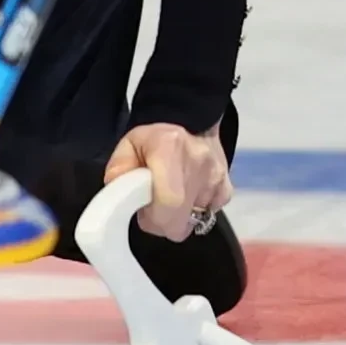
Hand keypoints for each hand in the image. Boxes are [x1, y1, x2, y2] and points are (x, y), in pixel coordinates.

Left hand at [103, 120, 230, 242]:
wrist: (190, 120)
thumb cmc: (154, 137)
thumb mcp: (128, 146)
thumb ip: (119, 172)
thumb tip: (119, 198)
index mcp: (169, 149)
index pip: (168, 202)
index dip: (153, 218)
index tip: (144, 212)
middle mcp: (198, 164)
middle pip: (180, 223)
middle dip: (163, 223)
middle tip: (154, 207)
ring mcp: (216, 178)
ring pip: (194, 222)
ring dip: (180, 216)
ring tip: (172, 196)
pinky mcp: (226, 188)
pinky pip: (209, 214)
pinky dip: (197, 210)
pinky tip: (189, 194)